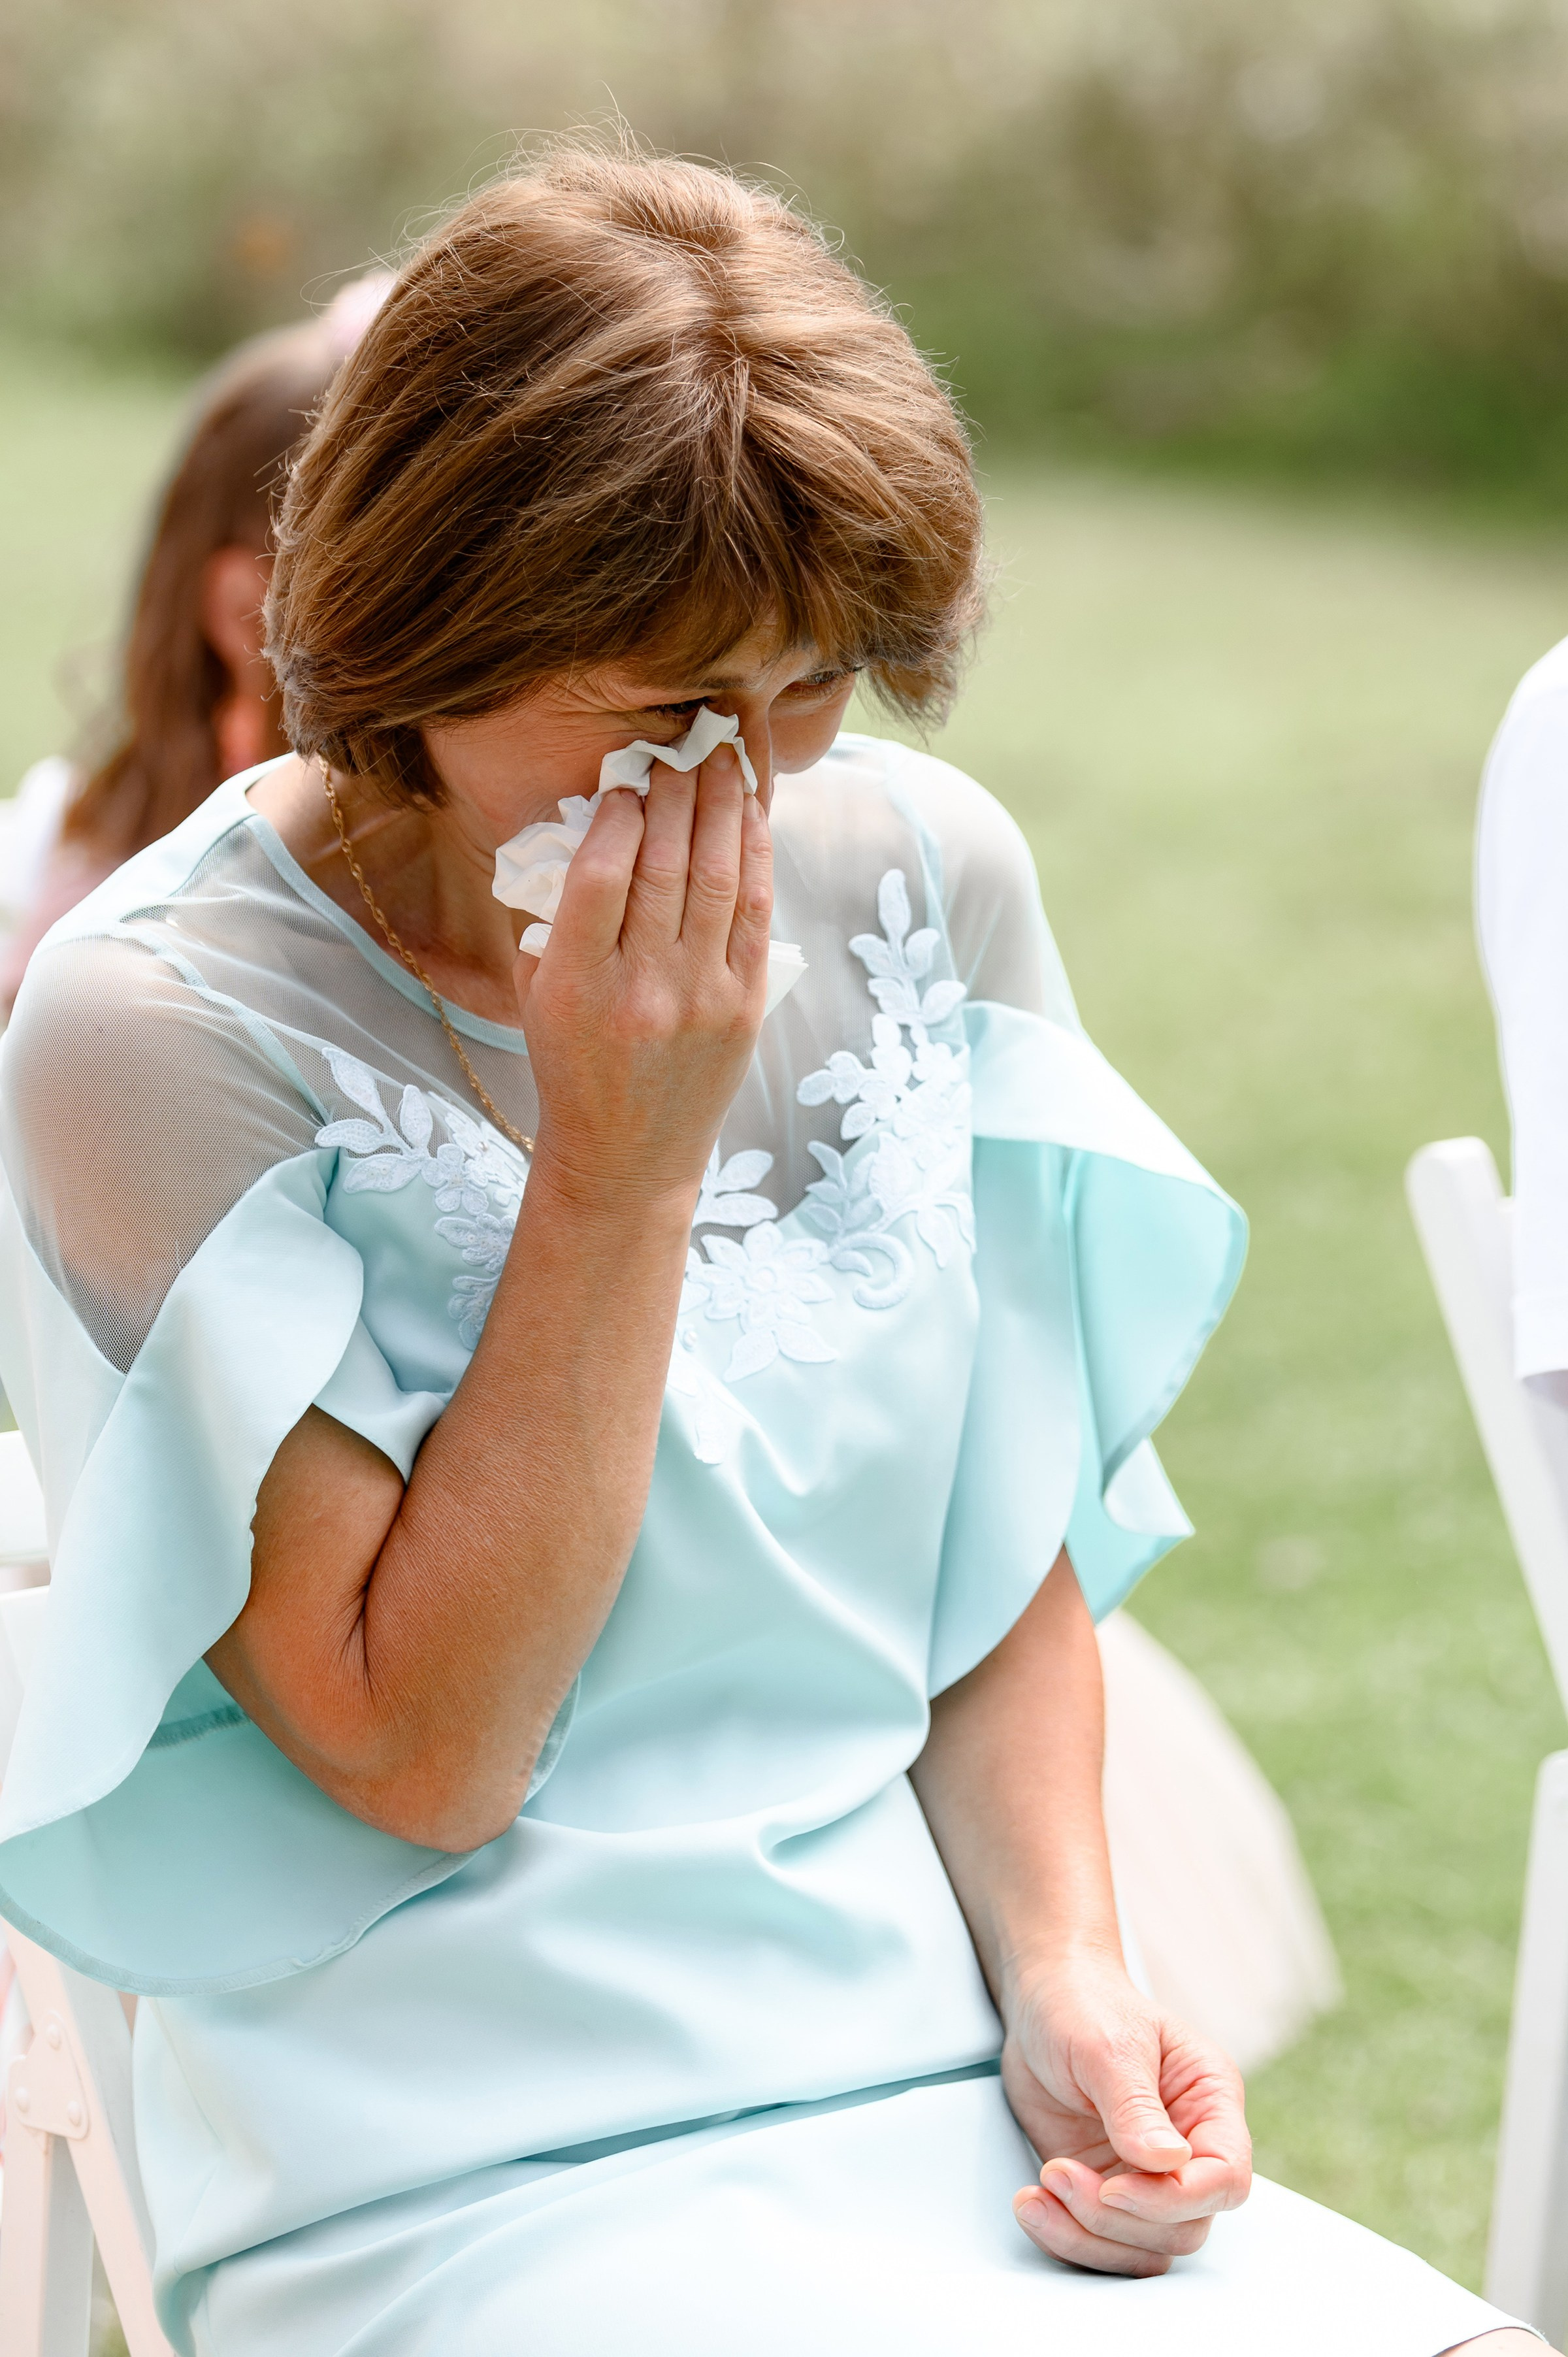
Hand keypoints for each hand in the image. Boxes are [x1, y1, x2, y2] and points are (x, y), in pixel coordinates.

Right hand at [514, 743, 771, 1207]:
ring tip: (722, 757)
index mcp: (575, 985)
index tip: (624, 782)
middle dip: (677, 791)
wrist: (626, 1159)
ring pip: (717, 877)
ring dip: (722, 806)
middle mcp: (641, 989)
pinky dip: (754, 853)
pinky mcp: (743, 1006)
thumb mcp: (537, 997)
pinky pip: (753, 912)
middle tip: (683, 742)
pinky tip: (751, 813)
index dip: (616, 816)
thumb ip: (555, 918)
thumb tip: (595, 826)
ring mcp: (700, 997)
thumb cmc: (572, 1067)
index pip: (599, 875)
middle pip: (666, 864)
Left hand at [1003, 1951, 1251, 2276]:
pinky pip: (1102, 2242)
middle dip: (1118, 2219)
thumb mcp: (1108, 2045)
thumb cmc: (1084, 2004)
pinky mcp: (1107, 2189)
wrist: (1041, 2002)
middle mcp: (1188, 2145)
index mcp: (1209, 2100)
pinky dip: (1066, 2237)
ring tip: (1039, 2193)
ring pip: (1144, 2249)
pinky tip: (1034, 2204)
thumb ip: (1136, 2106)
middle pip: (1184, 2227)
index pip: (1224, 2177)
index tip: (1114, 2187)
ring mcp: (1146, 2175)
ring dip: (1087, 2235)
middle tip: (1060, 2175)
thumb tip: (1169, 2163)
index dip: (1174, 2198)